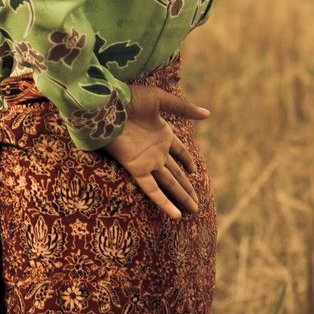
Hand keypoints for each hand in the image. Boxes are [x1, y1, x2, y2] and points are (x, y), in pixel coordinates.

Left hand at [99, 88, 209, 219]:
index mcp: (162, 134)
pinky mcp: (137, 169)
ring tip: (194, 211)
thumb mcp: (160, 100)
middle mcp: (156, 151)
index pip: (180, 152)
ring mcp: (147, 161)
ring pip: (168, 184)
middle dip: (187, 187)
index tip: (195, 171)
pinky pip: (152, 189)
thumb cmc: (130, 98)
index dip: (187, 161)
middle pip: (175, 173)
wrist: (106, 105)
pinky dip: (164, 202)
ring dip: (181, 197)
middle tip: (198, 202)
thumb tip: (207, 114)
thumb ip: (183, 108)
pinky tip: (176, 215)